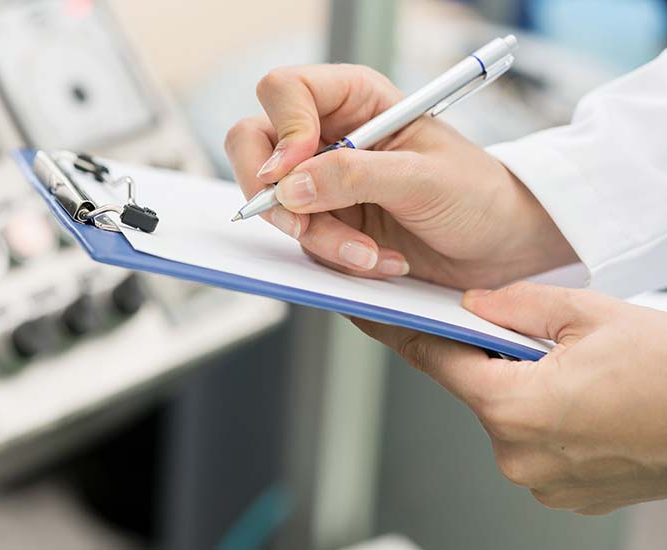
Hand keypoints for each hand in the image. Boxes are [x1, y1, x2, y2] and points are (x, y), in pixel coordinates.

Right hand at [225, 64, 576, 288]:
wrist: (496, 248)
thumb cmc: (478, 195)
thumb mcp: (424, 178)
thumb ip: (356, 176)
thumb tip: (290, 186)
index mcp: (355, 99)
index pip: (284, 91)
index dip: (282, 128)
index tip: (295, 170)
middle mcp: (329, 135)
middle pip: (254, 142)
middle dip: (271, 190)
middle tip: (301, 223)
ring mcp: (320, 182)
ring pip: (273, 201)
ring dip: (316, 236)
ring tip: (370, 254)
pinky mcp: (323, 222)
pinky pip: (298, 239)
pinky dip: (330, 256)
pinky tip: (375, 260)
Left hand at [356, 281, 666, 514]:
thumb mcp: (589, 315)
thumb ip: (516, 306)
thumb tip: (473, 305)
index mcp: (514, 406)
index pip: (435, 360)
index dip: (403, 332)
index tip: (375, 317)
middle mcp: (518, 454)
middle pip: (475, 388)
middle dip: (493, 358)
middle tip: (538, 339)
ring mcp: (542, 481)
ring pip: (507, 417)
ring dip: (525, 390)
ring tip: (580, 374)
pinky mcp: (565, 495)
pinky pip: (535, 446)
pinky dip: (548, 420)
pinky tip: (586, 403)